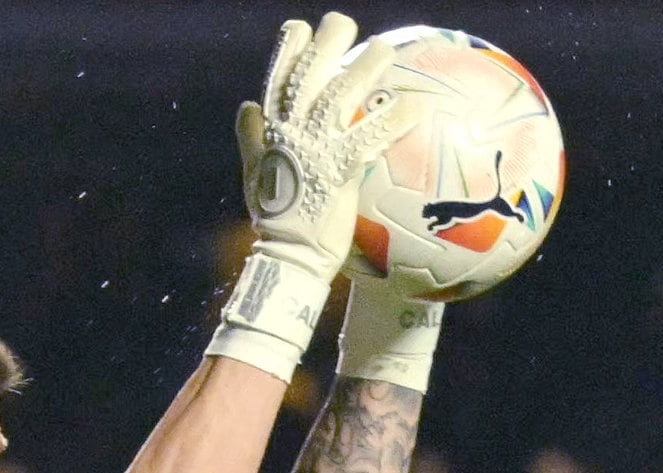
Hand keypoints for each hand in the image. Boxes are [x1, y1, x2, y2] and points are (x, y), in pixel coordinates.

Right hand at [232, 16, 409, 297]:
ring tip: (384, 47)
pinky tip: (416, 106)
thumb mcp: (256, 175)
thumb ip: (252, 139)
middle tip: (343, 21)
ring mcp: (314, 151)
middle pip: (308, 77)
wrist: (288, 258)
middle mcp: (291, 134)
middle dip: (325, 45)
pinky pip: (370, 139)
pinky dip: (393, 121)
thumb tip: (246, 107)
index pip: (276, 81)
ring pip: (339, 98)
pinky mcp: (338, 172)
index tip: (298, 28)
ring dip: (363, 70)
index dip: (287, 52)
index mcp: (272, 133)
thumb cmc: (276, 222)